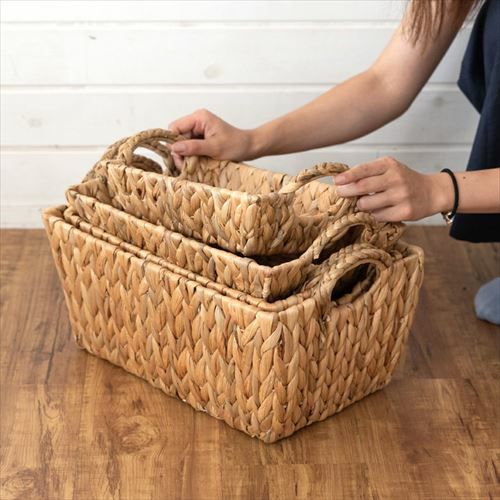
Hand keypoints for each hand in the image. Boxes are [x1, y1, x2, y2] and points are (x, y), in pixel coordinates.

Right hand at [168, 109, 255, 167]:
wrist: (250, 147)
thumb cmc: (236, 145)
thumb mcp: (214, 148)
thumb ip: (194, 147)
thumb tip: (174, 148)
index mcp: (199, 117)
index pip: (175, 128)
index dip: (173, 143)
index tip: (178, 158)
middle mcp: (197, 121)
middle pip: (177, 136)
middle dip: (179, 151)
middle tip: (185, 166)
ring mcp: (199, 129)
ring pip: (182, 143)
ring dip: (185, 155)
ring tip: (191, 166)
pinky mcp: (202, 137)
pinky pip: (190, 146)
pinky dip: (191, 155)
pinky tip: (195, 163)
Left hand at [334, 157, 453, 221]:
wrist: (431, 192)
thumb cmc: (404, 180)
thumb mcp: (389, 169)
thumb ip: (369, 173)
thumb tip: (342, 182)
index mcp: (390, 165)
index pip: (364, 170)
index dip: (348, 176)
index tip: (337, 181)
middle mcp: (396, 179)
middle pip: (362, 187)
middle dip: (347, 191)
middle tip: (341, 193)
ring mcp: (401, 195)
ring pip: (367, 204)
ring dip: (361, 205)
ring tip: (366, 202)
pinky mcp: (404, 211)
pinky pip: (377, 216)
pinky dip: (374, 214)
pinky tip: (379, 210)